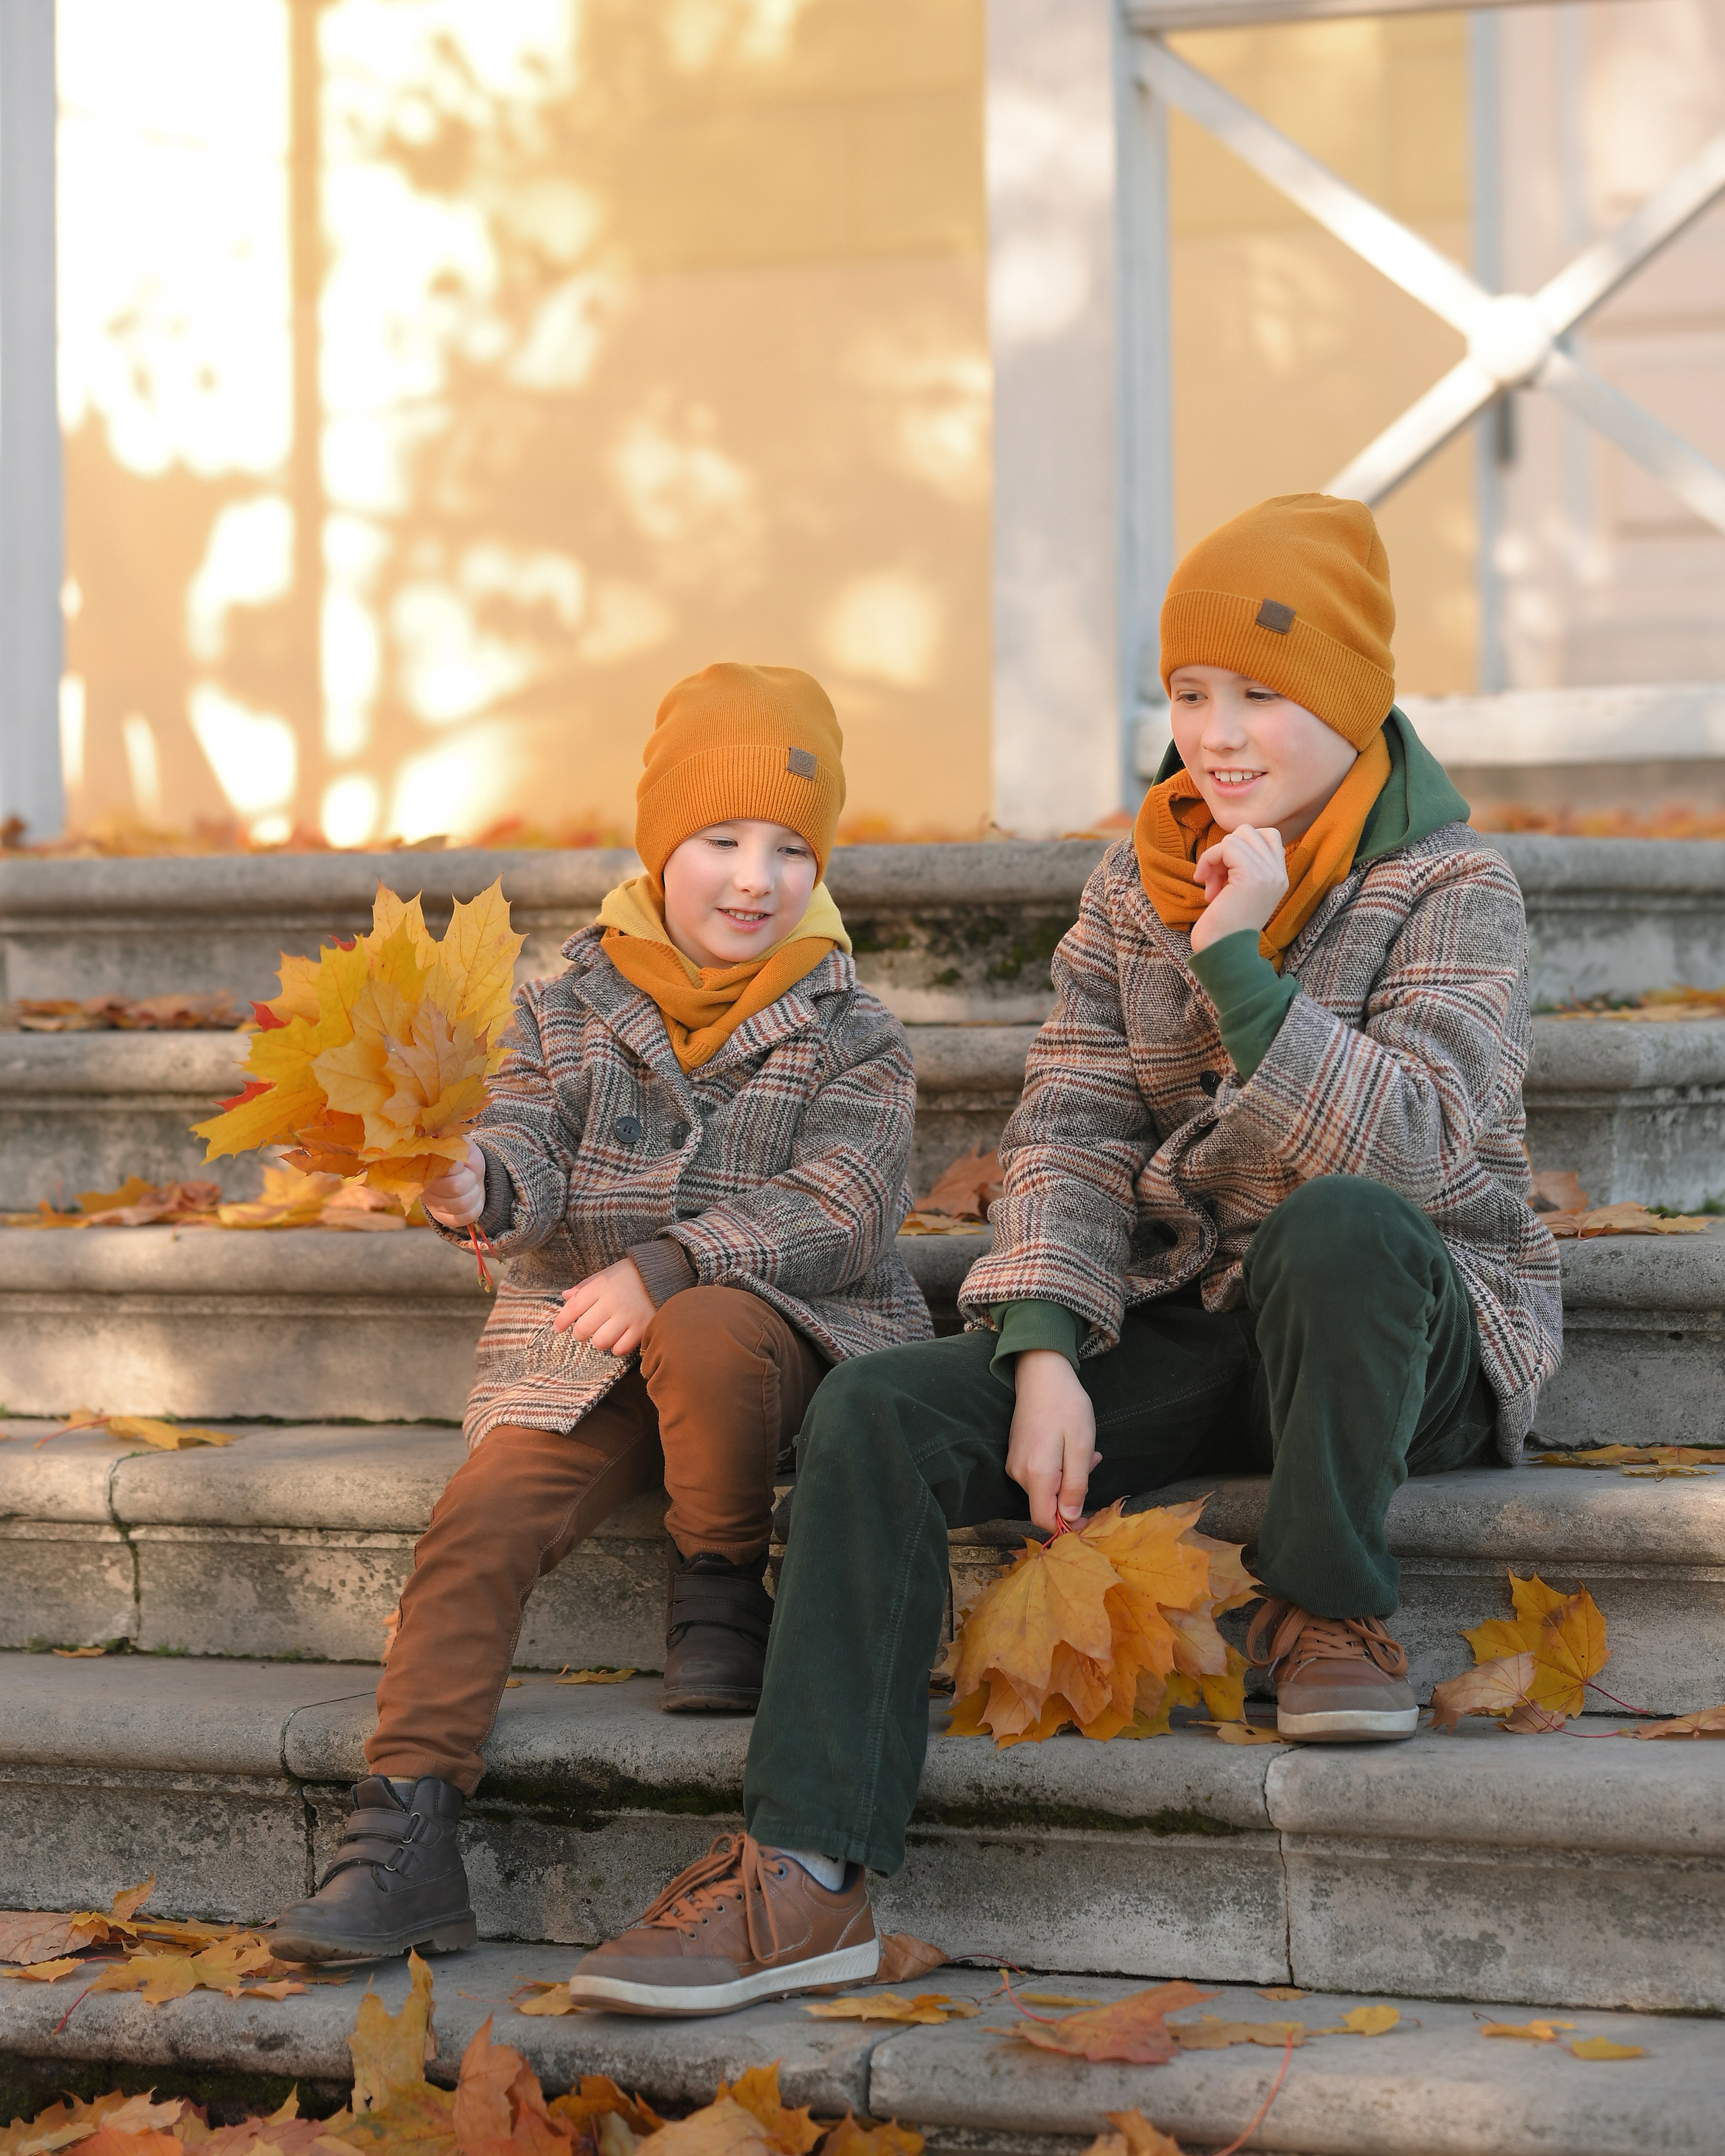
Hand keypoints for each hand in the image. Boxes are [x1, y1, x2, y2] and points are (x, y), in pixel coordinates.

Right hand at [422, 1138, 485, 1226]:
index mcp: (426, 1164)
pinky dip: (475, 1209)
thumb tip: (448, 1146)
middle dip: (470, 1180)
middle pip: (456, 1187)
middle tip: (469, 1175)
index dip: (460, 1166)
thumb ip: (456, 1144)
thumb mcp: (464, 1145)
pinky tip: (472, 1201)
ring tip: (470, 1187)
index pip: (446, 1168)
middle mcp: (424, 1185)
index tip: (462, 1163)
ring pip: (462, 1204)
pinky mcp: (440, 1218)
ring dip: (474, 1194)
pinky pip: (463, 1219)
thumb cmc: (466, 1158)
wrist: (474, 1175)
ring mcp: (431, 1203)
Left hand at [553, 1257, 655, 1356]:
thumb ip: (586, 1286)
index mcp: (602, 1285)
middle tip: (584, 1331)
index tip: (558, 1328)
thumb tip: (565, 1296)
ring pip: (600, 1342)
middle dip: (580, 1333)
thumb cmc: (631, 1275)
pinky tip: (619, 1338)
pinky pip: (620, 1348)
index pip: (574, 1306)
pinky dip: (616, 1346)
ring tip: (604, 1334)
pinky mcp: (643, 1327)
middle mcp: (613, 1301)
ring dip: (598, 1340)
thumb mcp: (607, 1274)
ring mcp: (629, 1316)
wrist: (666, 1274)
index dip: (562, 1320)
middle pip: (584, 1328)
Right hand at [1006, 1350, 1100, 1531]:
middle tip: (1092, 1462)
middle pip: (1047, 1504)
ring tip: (1083, 1448)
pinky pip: (1039, 1474)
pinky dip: (1058, 1467)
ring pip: (1045, 1488)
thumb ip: (1075, 1485)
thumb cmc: (1066, 1407)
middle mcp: (1019, 1474)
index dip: (1067, 1526)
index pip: (1044, 1520)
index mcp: (1037, 1474)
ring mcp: (1015, 1464)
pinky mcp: (1016, 1455)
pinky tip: (1069, 1445)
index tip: (1088, 1517)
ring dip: (1068, 1477)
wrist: (1041, 1374)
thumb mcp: (1080, 1446)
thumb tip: (1071, 1518)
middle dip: (1072, 1493)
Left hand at [1189, 824, 1288, 953]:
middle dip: (1225, 850)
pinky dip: (1209, 860)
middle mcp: (1279, 873)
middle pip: (1250, 832)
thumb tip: (1229, 842)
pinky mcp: (1252, 875)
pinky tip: (1204, 884)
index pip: (1268, 836)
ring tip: (1211, 887)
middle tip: (1216, 879)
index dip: (1240, 846)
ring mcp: (1269, 873)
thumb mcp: (1240, 892)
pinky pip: (1226, 846)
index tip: (1225, 873)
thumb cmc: (1224, 927)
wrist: (1223, 953)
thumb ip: (1244, 867)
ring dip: (1214, 859)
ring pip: (1236, 837)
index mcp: (1280, 877)